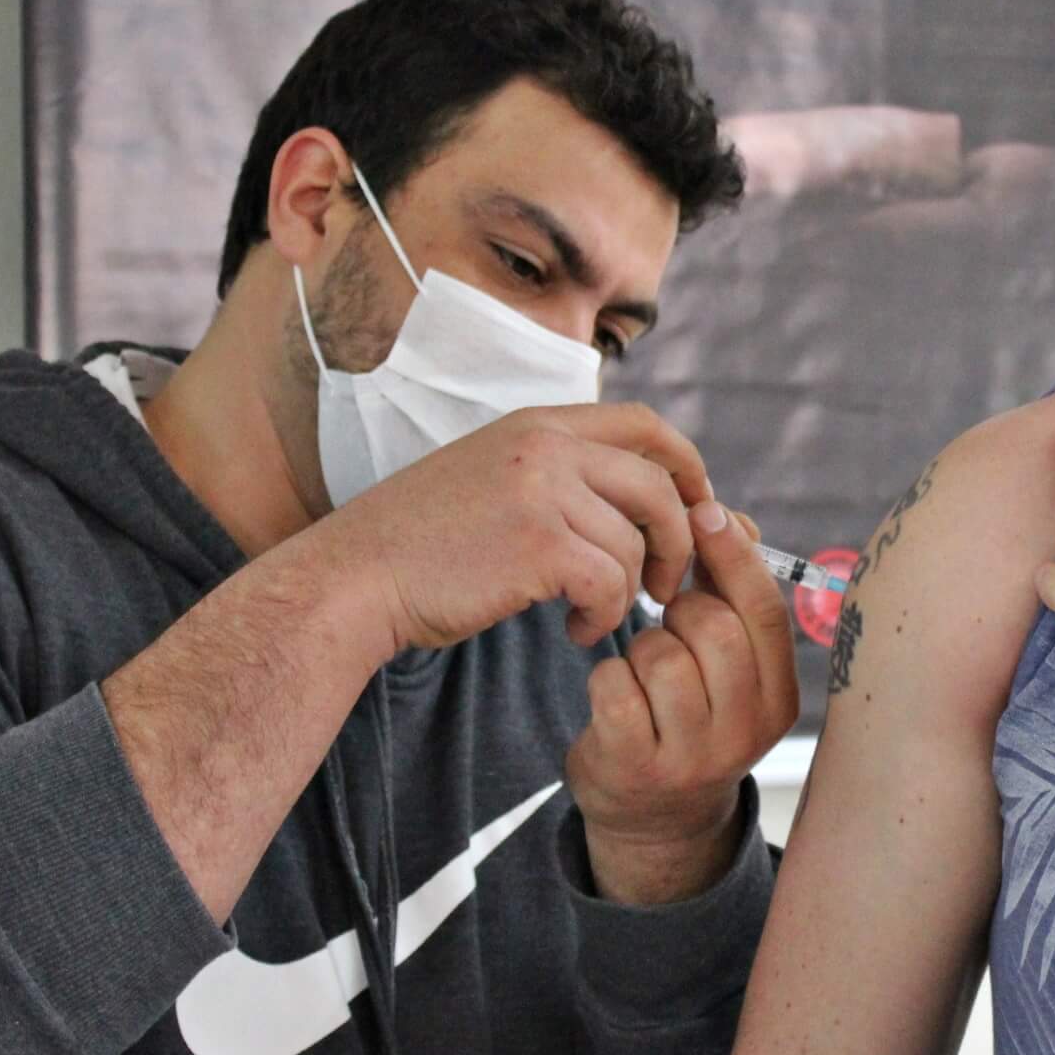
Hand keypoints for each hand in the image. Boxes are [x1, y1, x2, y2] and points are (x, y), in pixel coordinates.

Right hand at [324, 402, 713, 654]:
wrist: (354, 579)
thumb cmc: (424, 546)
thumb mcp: (496, 481)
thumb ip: (564, 478)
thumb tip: (648, 500)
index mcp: (538, 424)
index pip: (645, 425)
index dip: (687, 466)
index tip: (700, 510)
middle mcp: (544, 446)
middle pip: (658, 485)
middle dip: (679, 541)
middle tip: (666, 587)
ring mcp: (540, 491)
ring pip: (635, 542)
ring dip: (628, 591)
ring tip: (591, 614)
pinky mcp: (536, 545)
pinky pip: (610, 582)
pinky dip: (602, 614)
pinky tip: (573, 629)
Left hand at [568, 501, 801, 902]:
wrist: (654, 820)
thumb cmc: (690, 714)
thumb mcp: (728, 668)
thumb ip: (730, 594)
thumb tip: (725, 518)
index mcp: (780, 700)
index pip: (766, 613)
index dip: (735, 556)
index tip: (706, 513)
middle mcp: (746, 733)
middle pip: (715, 630)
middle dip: (681, 609)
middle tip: (668, 621)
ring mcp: (692, 757)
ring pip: (662, 656)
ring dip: (642, 647)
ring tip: (645, 668)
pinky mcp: (636, 768)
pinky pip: (615, 686)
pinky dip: (606, 676)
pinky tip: (615, 692)